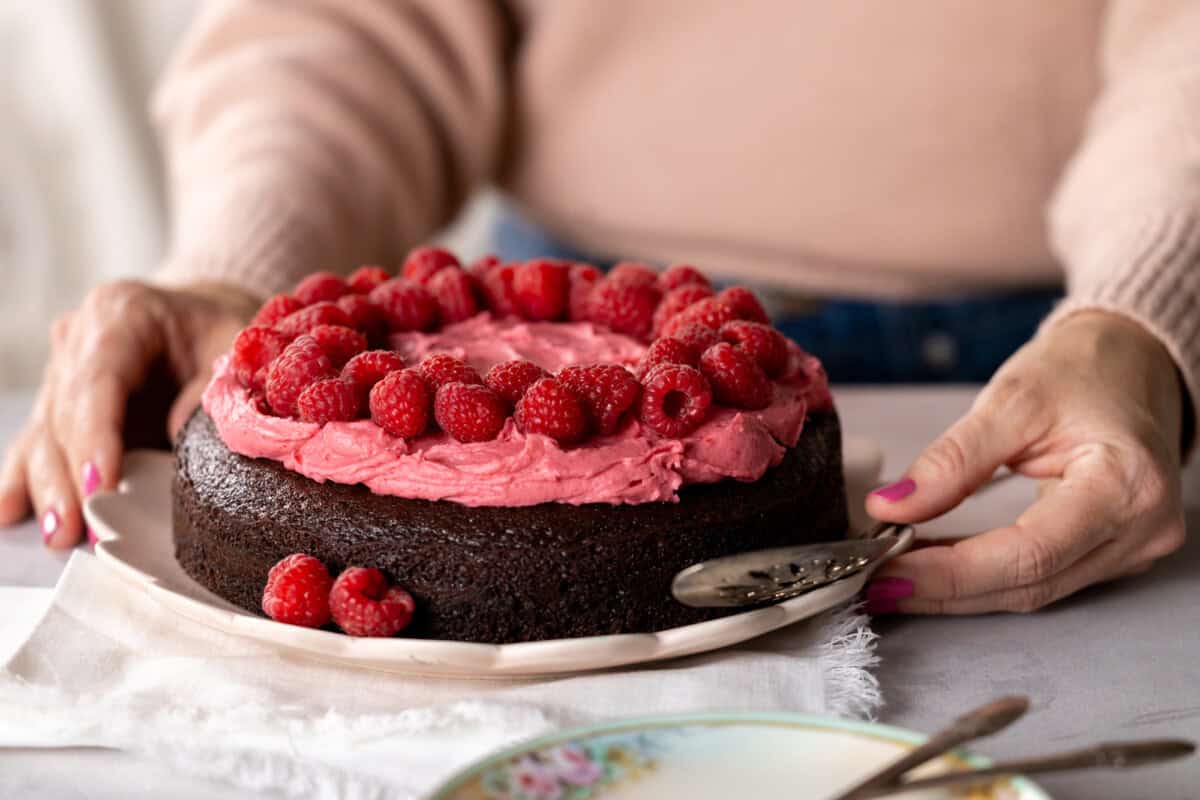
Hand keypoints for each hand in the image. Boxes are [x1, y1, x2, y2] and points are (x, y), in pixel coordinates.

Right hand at [0, 280, 257, 547]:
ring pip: (44, 435)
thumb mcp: (235, 349)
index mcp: (122, 312)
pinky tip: (9, 512)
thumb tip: (178, 436)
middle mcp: (78, 338)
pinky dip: (25, 479)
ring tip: (60, 534)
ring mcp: (62, 371)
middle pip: (65, 413)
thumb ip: (211, 388)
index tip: (102, 484)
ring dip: (49, 488)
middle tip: (80, 527)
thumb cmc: (220, 335)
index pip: (99, 379)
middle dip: (71, 476)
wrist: (200, 323)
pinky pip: (36, 444)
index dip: (97, 435)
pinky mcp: (58, 405)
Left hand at [864, 311, 1187, 613]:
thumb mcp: (1011, 401)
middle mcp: (1141, 530)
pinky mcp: (1111, 553)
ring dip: (957, 588)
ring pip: (1031, 590)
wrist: (1130, 364)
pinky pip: (1039, 576)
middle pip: (1029, 584)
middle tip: (877, 583)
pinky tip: (932, 565)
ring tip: (893, 574)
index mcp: (1126, 486)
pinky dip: (981, 575)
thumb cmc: (1082, 371)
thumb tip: (892, 506)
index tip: (888, 570)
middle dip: (945, 588)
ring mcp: (1131, 548)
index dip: (952, 572)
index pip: (1028, 553)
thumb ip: (952, 460)